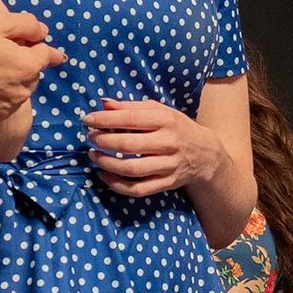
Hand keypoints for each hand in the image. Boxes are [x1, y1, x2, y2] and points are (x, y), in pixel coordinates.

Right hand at [0, 4, 60, 124]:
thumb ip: (26, 24)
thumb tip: (43, 32)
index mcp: (28, 65)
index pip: (46, 55)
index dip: (45, 48)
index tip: (52, 53)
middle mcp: (23, 90)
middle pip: (31, 75)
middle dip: (23, 65)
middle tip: (1, 56)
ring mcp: (7, 108)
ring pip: (17, 92)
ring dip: (10, 83)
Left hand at [85, 100, 220, 196]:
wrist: (204, 153)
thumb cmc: (176, 128)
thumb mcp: (160, 111)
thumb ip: (132, 107)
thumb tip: (104, 103)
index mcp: (165, 120)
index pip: (130, 119)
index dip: (105, 120)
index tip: (87, 120)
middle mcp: (168, 143)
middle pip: (128, 145)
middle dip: (103, 141)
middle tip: (89, 137)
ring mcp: (168, 166)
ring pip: (131, 169)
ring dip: (106, 163)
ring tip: (93, 155)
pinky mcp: (166, 183)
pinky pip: (138, 189)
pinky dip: (117, 185)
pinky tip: (104, 175)